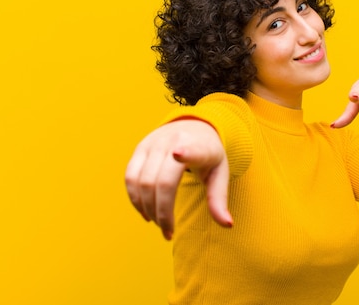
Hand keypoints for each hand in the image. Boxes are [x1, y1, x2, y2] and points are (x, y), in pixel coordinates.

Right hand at [125, 119, 231, 239]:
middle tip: (168, 233)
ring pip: (141, 181)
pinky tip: (146, 212)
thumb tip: (227, 225)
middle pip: (161, 181)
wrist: (193, 126)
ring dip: (147, 209)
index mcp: (200, 146)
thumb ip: (219, 199)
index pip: (192, 149)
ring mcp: (154, 143)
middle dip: (162, 213)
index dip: (185, 152)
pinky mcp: (140, 147)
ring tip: (159, 224)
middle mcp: (174, 141)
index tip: (178, 154)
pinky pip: (130, 177)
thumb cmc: (208, 154)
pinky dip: (135, 198)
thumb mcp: (220, 173)